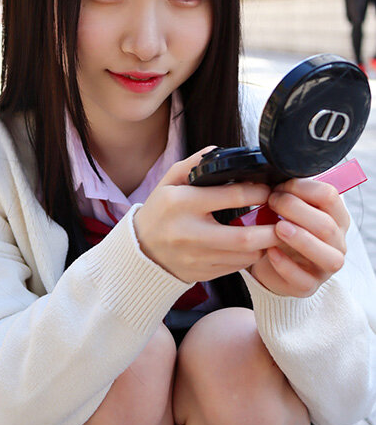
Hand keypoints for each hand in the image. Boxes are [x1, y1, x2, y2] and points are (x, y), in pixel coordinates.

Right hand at [133, 147, 279, 283]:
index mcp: (182, 203)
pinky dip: (250, 256)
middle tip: (284, 218)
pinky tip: (254, 245)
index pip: (231, 196)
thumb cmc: (160, 211)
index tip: (269, 190)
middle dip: (271, 229)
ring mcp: (196, 257)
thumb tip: (221, 152)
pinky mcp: (202, 273)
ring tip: (273, 231)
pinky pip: (236, 268)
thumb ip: (194, 164)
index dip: (258, 192)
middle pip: (244, 237)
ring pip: (244, 256)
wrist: (141, 250)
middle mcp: (189, 232)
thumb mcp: (169, 182)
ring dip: (264, 244)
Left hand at [249, 178, 349, 296]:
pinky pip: (302, 279)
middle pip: (327, 226)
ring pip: (327, 256)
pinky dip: (285, 265)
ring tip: (278, 227)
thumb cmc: (284, 231)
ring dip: (302, 239)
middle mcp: (337, 243)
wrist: (273, 265)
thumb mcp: (289, 211)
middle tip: (273, 202)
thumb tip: (275, 177)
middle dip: (297, 210)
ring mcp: (325, 268)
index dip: (304, 188)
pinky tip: (270, 252)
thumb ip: (290, 196)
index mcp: (335, 218)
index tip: (281, 186)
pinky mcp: (308, 286)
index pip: (331, 197)